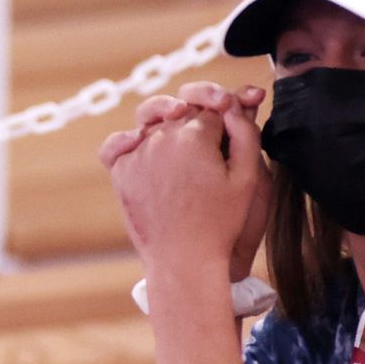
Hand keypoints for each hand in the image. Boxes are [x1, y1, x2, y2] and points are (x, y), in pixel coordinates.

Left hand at [98, 82, 269, 280]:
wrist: (184, 259)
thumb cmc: (220, 222)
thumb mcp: (248, 177)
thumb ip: (245, 132)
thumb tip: (234, 103)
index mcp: (194, 136)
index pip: (212, 108)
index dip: (225, 114)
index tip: (232, 126)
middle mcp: (160, 139)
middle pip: (182, 112)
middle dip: (198, 118)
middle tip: (211, 136)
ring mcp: (136, 155)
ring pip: (150, 122)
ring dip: (165, 124)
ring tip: (181, 137)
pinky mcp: (119, 172)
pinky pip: (116, 146)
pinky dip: (125, 140)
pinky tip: (139, 142)